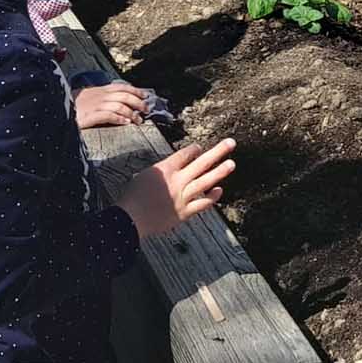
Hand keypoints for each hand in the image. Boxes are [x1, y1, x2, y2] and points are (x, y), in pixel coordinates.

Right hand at [75, 81, 150, 129]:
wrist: (55, 110)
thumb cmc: (72, 106)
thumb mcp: (87, 98)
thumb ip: (101, 98)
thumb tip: (118, 103)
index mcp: (99, 91)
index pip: (121, 87)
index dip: (135, 90)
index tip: (145, 96)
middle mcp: (98, 96)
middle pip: (124, 96)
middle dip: (138, 102)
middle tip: (146, 110)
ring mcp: (94, 106)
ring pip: (119, 106)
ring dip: (132, 113)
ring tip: (138, 120)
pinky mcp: (88, 117)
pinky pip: (108, 115)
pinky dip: (119, 118)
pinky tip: (125, 122)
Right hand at [117, 137, 236, 238]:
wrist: (130, 219)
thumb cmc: (132, 198)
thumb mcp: (143, 176)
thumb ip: (160, 172)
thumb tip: (169, 170)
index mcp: (165, 169)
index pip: (185, 154)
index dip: (194, 149)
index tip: (200, 148)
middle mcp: (177, 181)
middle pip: (201, 163)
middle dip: (218, 152)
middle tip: (231, 143)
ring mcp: (183, 196)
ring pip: (206, 181)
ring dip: (220, 171)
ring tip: (231, 163)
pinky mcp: (184, 212)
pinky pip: (203, 204)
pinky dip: (212, 197)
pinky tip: (219, 190)